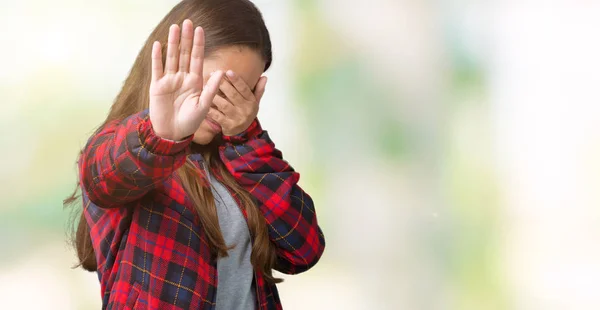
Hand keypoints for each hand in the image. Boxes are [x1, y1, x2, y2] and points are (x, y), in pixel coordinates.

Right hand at [149, 19, 224, 140]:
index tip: (200, 30)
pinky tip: (158, 44)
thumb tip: (221, 72)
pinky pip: (157, 68)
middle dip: (186, 38)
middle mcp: (182, 78)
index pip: (197, 58)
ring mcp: (169, 80)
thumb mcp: (204, 106)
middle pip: (184, 54)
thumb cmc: (190, 122)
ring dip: (173, 43)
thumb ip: (211, 89)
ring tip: (175, 27)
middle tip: (187, 22)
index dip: (198, 44)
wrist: (172, 133)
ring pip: (171, 57)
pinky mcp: (157, 86)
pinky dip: (157, 57)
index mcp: (195, 81)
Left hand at [207, 70, 266, 135]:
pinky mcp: (228, 126)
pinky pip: (218, 116)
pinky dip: (211, 109)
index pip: (244, 89)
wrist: (242, 133)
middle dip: (222, 84)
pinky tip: (204, 102)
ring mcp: (237, 118)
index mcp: (251, 102)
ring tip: (206, 86)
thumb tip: (265, 77)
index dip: (237, 80)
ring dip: (215, 95)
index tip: (228, 71)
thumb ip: (259, 89)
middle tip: (212, 74)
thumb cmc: (246, 113)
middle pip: (233, 95)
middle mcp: (245, 110)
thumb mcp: (255, 102)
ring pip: (224, 105)